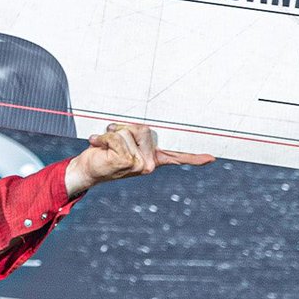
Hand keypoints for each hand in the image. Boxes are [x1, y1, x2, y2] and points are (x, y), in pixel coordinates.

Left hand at [65, 122, 214, 196]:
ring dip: (111, 133)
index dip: (196, 157)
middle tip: (112, 140)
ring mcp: (140, 164)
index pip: (178, 157)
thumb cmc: (104, 152)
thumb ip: (136, 136)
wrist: (85, 170)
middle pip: (144, 128)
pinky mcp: (127, 161)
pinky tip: (97, 145)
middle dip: (124, 128)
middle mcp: (150, 163)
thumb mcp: (123, 141)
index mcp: (153, 158)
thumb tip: (141, 128)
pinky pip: (117, 137)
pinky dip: (104, 137)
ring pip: (129, 131)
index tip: (212, 158)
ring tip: (104, 144)